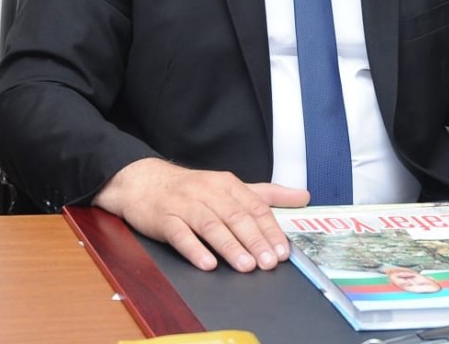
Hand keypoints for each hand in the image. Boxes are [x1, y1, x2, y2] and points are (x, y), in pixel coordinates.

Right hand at [93, 158, 309, 271]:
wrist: (144, 181)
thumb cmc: (192, 189)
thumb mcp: (231, 186)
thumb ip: (267, 194)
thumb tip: (304, 196)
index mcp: (227, 184)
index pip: (254, 207)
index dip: (269, 230)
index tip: (281, 251)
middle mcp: (208, 192)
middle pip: (235, 217)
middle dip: (254, 241)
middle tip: (268, 262)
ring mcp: (185, 205)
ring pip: (211, 225)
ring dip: (229, 246)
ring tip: (245, 266)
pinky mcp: (164, 218)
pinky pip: (180, 234)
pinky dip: (194, 249)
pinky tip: (207, 263)